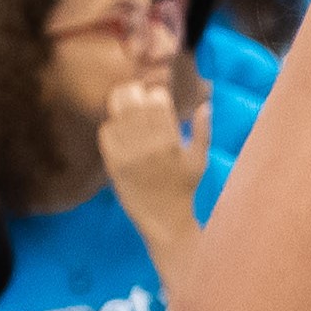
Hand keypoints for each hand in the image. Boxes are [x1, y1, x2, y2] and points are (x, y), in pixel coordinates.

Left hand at [101, 77, 208, 212]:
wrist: (163, 219)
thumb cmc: (183, 189)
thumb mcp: (199, 160)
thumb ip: (203, 131)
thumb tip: (205, 105)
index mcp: (171, 141)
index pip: (157, 100)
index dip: (156, 94)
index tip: (156, 96)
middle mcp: (148, 145)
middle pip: (134, 102)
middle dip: (134, 91)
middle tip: (135, 91)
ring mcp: (128, 154)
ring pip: (117, 114)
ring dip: (119, 105)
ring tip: (123, 103)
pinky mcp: (113, 163)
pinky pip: (105, 132)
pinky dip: (109, 125)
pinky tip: (117, 126)